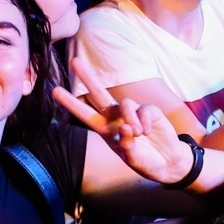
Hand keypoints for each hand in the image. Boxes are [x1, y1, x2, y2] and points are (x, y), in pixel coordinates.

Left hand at [56, 56, 198, 184]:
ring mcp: (132, 112)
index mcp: (106, 130)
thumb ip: (127, 146)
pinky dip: (145, 121)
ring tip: (138, 134)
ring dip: (130, 118)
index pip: (85, 114)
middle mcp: (116, 118)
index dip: (71, 103)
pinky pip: (143, 109)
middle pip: (99, 94)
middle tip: (75, 61)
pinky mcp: (149, 110)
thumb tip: (125, 127)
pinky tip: (148, 131)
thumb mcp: (134, 159)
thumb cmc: (146, 161)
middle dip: (88, 77)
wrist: (168, 162)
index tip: (55, 90)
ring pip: (125, 104)